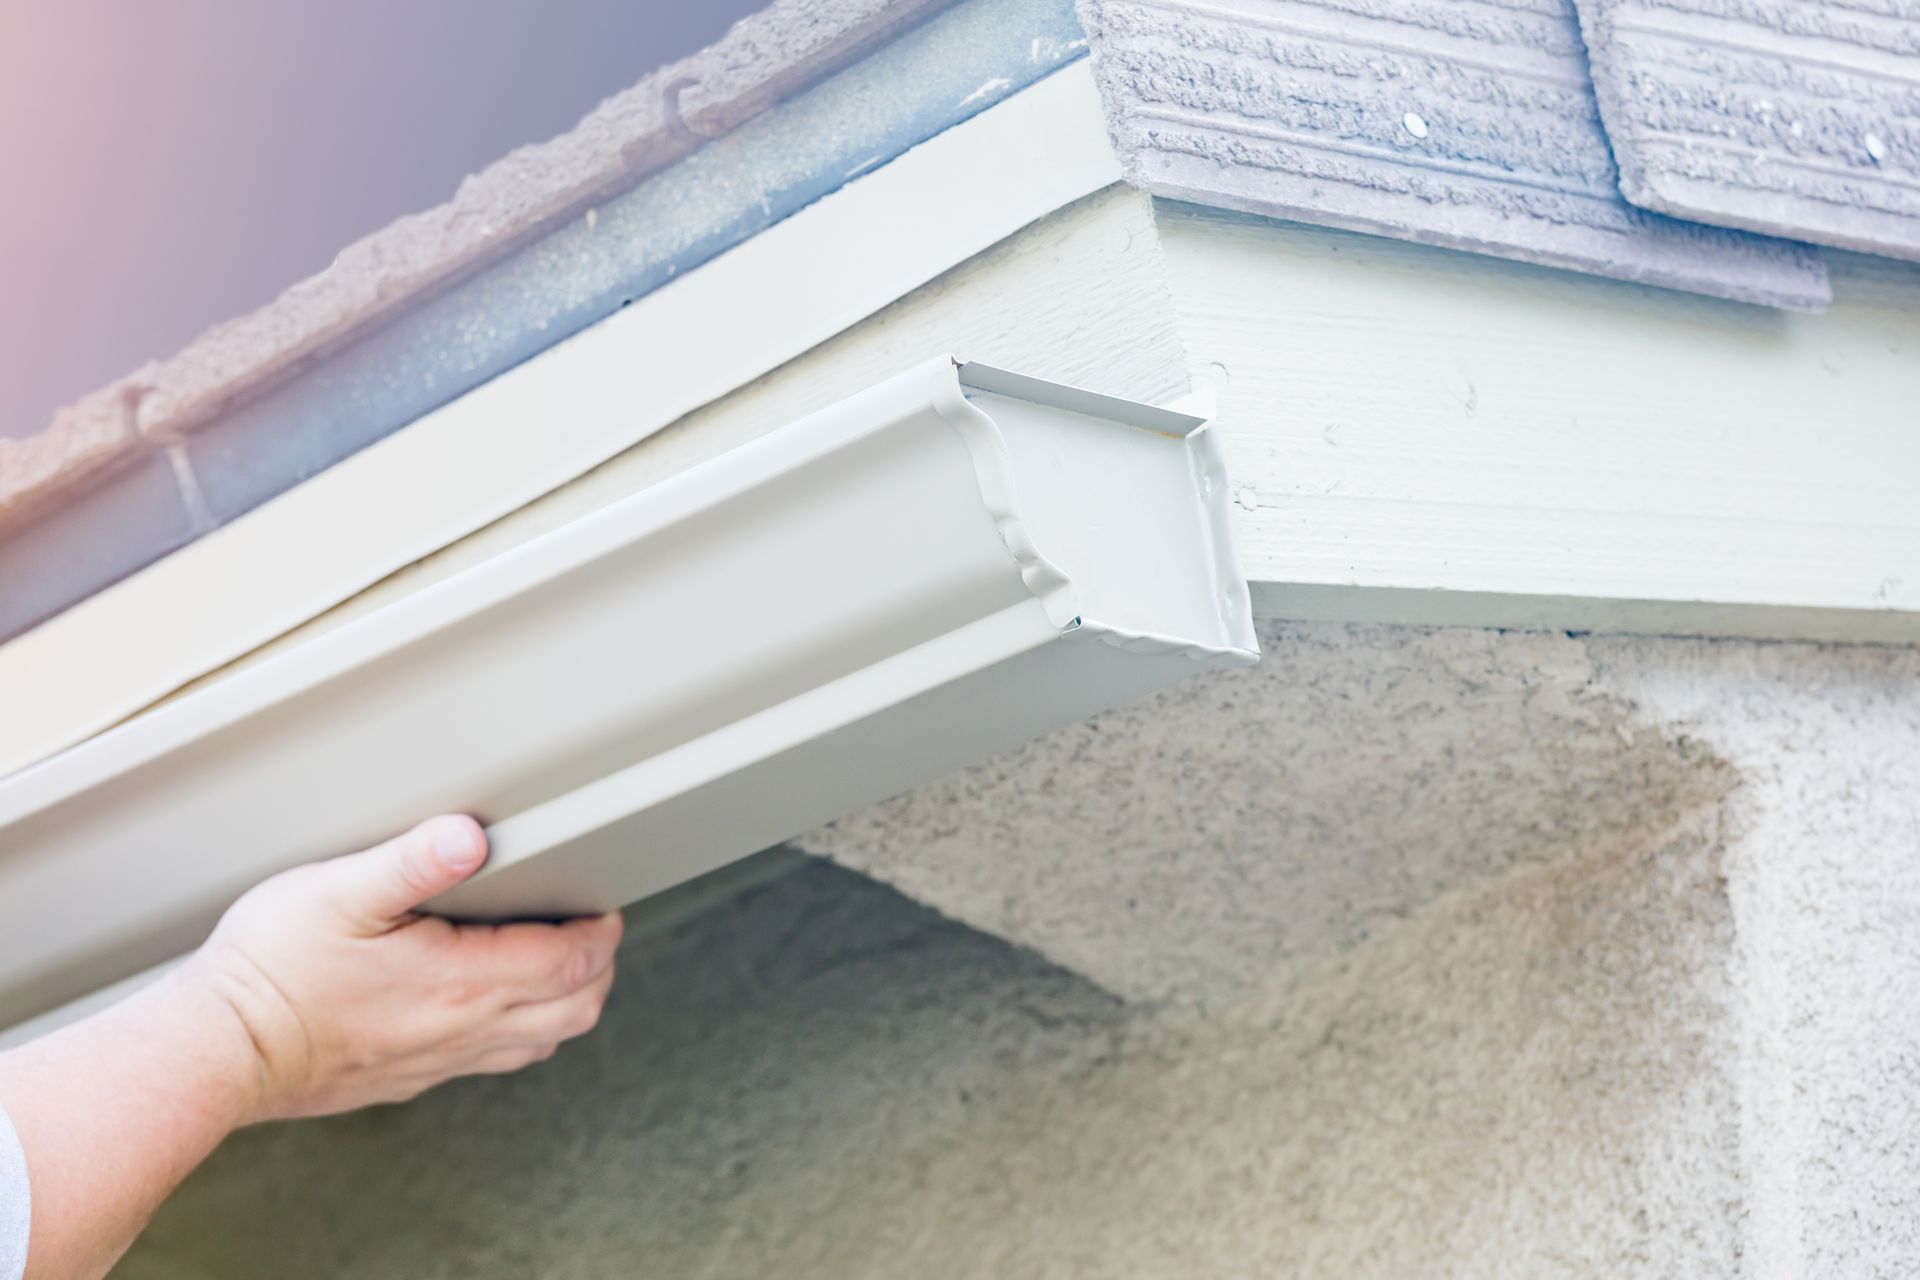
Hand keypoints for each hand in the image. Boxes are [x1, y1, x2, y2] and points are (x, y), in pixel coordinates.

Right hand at [184, 815, 621, 1123]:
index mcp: (461, 982)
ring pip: (541, 1041)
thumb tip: (472, 834)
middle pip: (575, 1010)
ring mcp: (439, 1059)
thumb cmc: (271, 971)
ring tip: (562, 965)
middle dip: (599, 969)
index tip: (604, 905)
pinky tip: (497, 1005)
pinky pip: (494, 1060)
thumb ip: (412, 861)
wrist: (218, 1053)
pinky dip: (522, 1031)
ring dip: (567, 1003)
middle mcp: (463, 1029)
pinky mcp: (411, 1077)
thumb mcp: (337, 892)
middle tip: (596, 933)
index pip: (570, 962)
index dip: (600, 931)